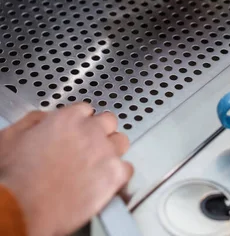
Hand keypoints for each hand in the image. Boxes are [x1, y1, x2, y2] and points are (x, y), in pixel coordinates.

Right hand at [0, 104, 132, 235]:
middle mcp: (91, 131)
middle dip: (100, 132)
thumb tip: (45, 119)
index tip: (77, 131)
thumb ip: (34, 121)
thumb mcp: (13, 137)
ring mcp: (105, 152)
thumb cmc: (14, 178)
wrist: (20, 209)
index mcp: (69, 118)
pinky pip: (127, 169)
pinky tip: (107, 182)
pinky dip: (118, 175)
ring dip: (112, 150)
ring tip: (100, 163)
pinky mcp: (114, 175)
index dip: (81, 122)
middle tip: (90, 146)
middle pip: (108, 121)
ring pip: (121, 142)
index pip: (86, 110)